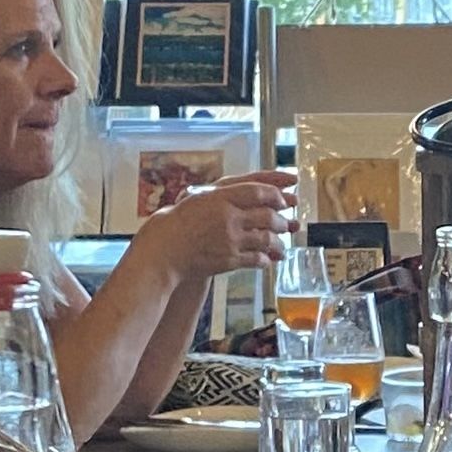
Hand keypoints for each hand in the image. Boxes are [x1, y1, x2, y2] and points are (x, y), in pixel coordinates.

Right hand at [128, 170, 295, 282]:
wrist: (162, 251)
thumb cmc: (174, 224)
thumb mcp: (197, 198)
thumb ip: (222, 195)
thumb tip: (246, 193)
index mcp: (219, 197)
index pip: (257, 190)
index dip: (276, 192)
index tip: (286, 196)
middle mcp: (227, 217)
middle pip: (267, 215)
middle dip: (283, 220)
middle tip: (290, 222)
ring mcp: (230, 239)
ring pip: (265, 238)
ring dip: (278, 242)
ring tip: (283, 245)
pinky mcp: (229, 260)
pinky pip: (256, 259)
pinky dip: (265, 259)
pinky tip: (267, 260)